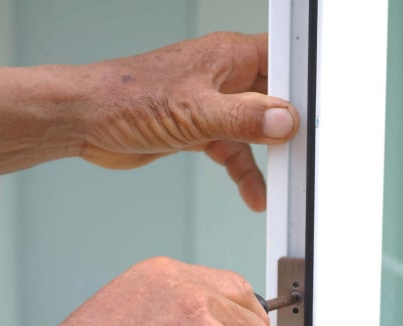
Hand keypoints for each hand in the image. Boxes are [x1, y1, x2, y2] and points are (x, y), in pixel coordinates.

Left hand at [76, 32, 298, 210]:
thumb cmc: (125, 98)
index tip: (319, 113)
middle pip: (273, 98)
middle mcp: (223, 76)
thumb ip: (243, 118)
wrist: (84, 120)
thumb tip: (284, 120)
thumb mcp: (194, 111)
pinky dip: (243, 171)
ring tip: (283, 182)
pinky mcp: (198, 129)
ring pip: (254, 129)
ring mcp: (211, 103)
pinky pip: (232, 149)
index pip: (282, 59)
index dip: (304, 83)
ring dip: (267, 157)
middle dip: (289, 126)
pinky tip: (254, 193)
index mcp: (227, 55)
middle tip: (305, 152)